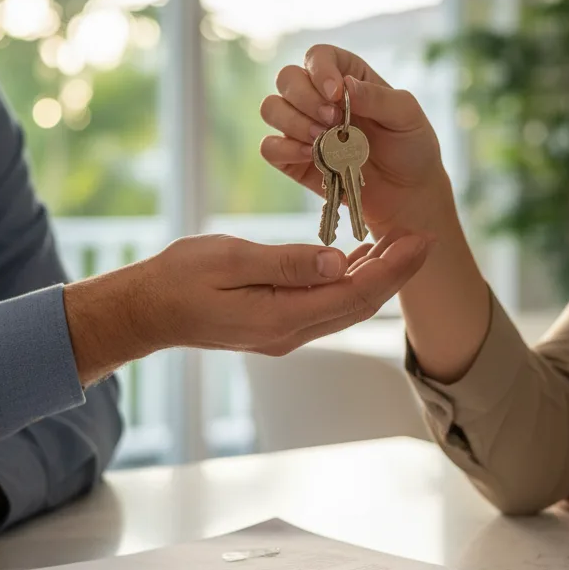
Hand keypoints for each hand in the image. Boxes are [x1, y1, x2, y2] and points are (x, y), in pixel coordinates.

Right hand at [65, 229, 433, 383]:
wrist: (147, 312)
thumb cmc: (179, 279)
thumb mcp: (230, 259)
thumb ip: (286, 263)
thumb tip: (339, 260)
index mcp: (282, 316)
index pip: (355, 294)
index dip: (394, 268)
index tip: (420, 240)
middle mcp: (291, 333)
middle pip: (359, 304)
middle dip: (395, 271)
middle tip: (421, 235)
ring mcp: (284, 334)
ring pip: (345, 306)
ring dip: (374, 276)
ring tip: (398, 241)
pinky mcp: (277, 326)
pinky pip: (325, 306)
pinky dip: (348, 281)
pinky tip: (356, 257)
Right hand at [260, 45, 454, 236]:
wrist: (408, 194)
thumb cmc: (411, 147)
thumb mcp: (407, 115)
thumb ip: (378, 97)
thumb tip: (345, 85)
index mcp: (347, 76)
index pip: (318, 55)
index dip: (320, 69)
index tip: (336, 94)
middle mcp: (319, 97)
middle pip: (287, 77)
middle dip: (305, 98)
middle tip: (333, 121)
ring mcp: (303, 128)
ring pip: (271, 108)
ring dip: (293, 122)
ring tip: (322, 140)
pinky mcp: (293, 159)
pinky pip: (269, 147)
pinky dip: (284, 149)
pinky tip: (309, 156)